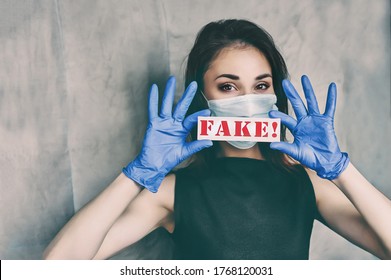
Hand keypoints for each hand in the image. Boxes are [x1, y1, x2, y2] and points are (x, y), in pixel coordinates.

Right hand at [123, 76, 212, 191]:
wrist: (154, 165)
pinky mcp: (153, 124)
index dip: (199, 115)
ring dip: (169, 92)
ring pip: (167, 104)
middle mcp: (173, 124)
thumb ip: (196, 146)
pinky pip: (153, 110)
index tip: (208, 110)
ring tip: (172, 79)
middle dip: (187, 96)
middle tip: (194, 85)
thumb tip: (210, 142)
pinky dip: (153, 99)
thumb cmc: (169, 159)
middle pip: (181, 106)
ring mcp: (163, 123)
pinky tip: (154, 88)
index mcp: (182, 130)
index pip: (192, 119)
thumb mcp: (184, 152)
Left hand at [269, 75, 348, 179]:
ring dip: (308, 90)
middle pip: (297, 104)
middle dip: (291, 93)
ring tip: (304, 77)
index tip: (271, 112)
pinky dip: (331, 97)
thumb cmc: (310, 157)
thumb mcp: (296, 152)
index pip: (286, 119)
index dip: (279, 116)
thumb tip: (271, 145)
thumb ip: (285, 147)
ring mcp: (316, 120)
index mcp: (296, 128)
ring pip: (311, 102)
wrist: (325, 162)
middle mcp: (305, 121)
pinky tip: (332, 86)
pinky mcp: (326, 121)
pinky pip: (329, 107)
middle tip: (284, 82)